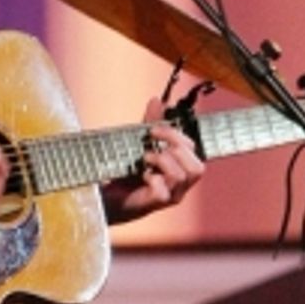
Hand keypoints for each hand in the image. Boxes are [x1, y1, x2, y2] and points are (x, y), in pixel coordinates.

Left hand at [102, 97, 204, 224]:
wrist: (107, 196)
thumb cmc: (127, 173)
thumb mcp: (141, 143)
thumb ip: (151, 123)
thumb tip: (157, 100)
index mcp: (181, 169)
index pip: (193, 150)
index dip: (176, 135)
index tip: (153, 130)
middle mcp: (181, 185)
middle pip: (197, 167)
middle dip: (174, 147)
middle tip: (151, 143)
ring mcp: (171, 196)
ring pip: (182, 176)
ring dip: (162, 160)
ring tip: (145, 159)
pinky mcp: (157, 204)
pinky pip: (165, 191)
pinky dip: (153, 178)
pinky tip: (142, 176)